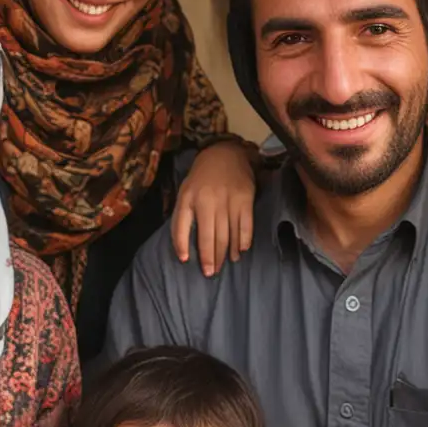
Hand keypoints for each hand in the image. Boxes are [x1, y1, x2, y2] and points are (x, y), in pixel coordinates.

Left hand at [171, 140, 256, 276]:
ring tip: (224, 265)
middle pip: (210, 237)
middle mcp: (208, 200)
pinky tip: (240, 251)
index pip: (182, 226)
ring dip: (226, 253)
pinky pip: (245, 225)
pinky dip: (243, 241)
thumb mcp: (185, 193)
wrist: (225, 154)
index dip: (182, 245)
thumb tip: (183, 250)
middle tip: (210, 273)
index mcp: (190, 198)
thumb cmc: (201, 179)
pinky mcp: (245, 199)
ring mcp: (228, 200)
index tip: (186, 261)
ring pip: (227, 234)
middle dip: (210, 258)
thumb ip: (181, 219)